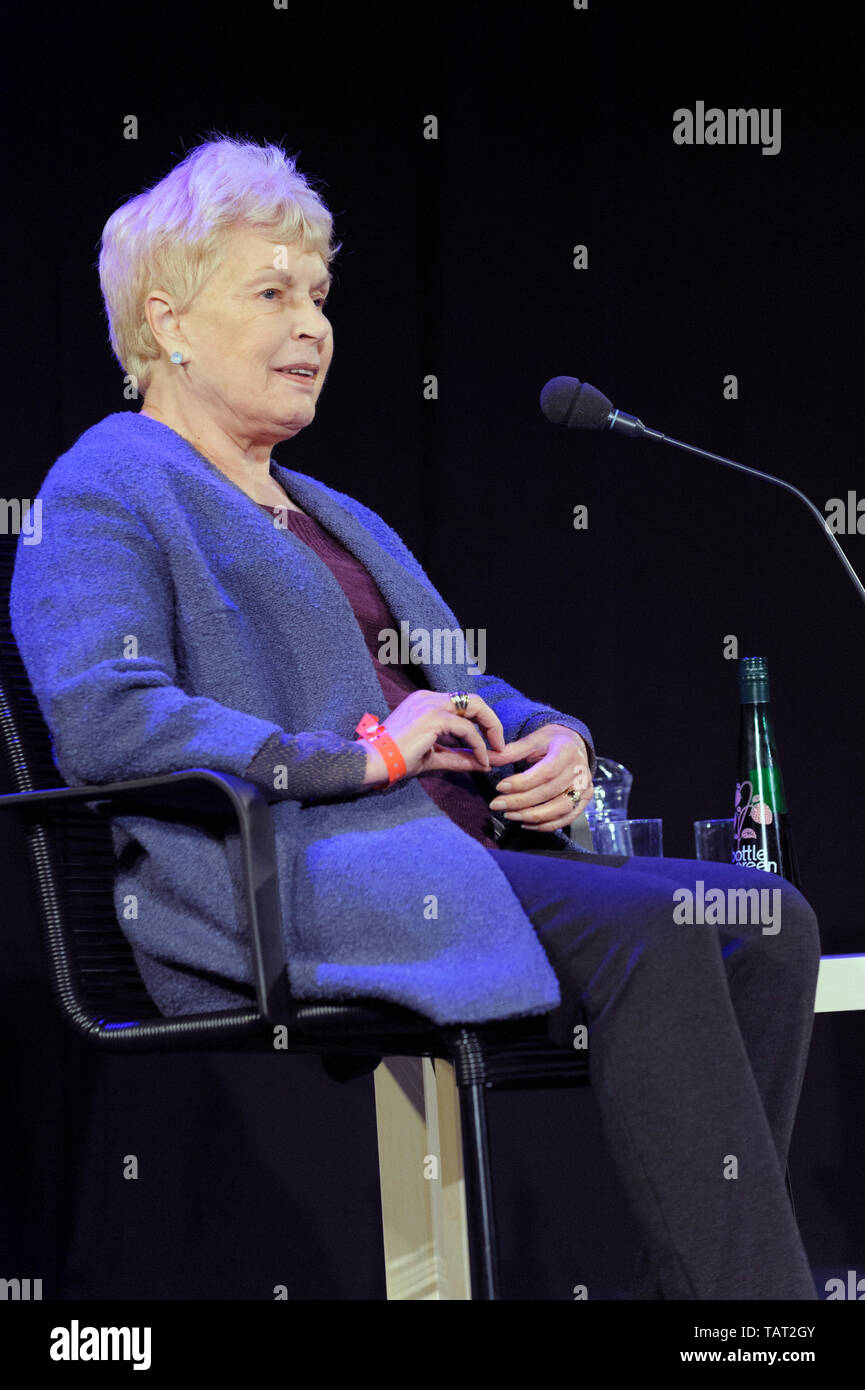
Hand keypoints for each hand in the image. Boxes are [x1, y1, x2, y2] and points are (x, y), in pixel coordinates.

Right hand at [359, 690, 505, 784]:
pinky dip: (478, 744)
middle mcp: (429, 697)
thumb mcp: (434, 757)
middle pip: (474, 699)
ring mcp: (430, 705)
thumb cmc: (397, 760)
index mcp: (426, 702)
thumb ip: (459, 757)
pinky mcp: (432, 717)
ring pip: (476, 707)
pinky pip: (467, 729)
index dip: (481, 722)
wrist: (373, 762)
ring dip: (491, 731)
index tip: (490, 744)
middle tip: (499, 744)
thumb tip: (485, 763)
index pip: (463, 704)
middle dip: (492, 721)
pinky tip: (481, 759)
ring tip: (496, 752)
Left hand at [487, 723, 592, 832]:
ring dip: (532, 816)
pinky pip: (567, 818)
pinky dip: (546, 825)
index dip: (521, 783)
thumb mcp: (533, 740)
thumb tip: (487, 759)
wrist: (574, 745)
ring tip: (509, 815)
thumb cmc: (552, 742)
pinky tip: (526, 823)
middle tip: (497, 805)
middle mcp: (580, 771)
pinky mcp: (584, 801)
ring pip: (560, 809)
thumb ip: (511, 751)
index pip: (545, 772)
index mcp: (567, 751)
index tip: (500, 787)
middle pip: (550, 792)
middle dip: (520, 802)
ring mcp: (584, 787)